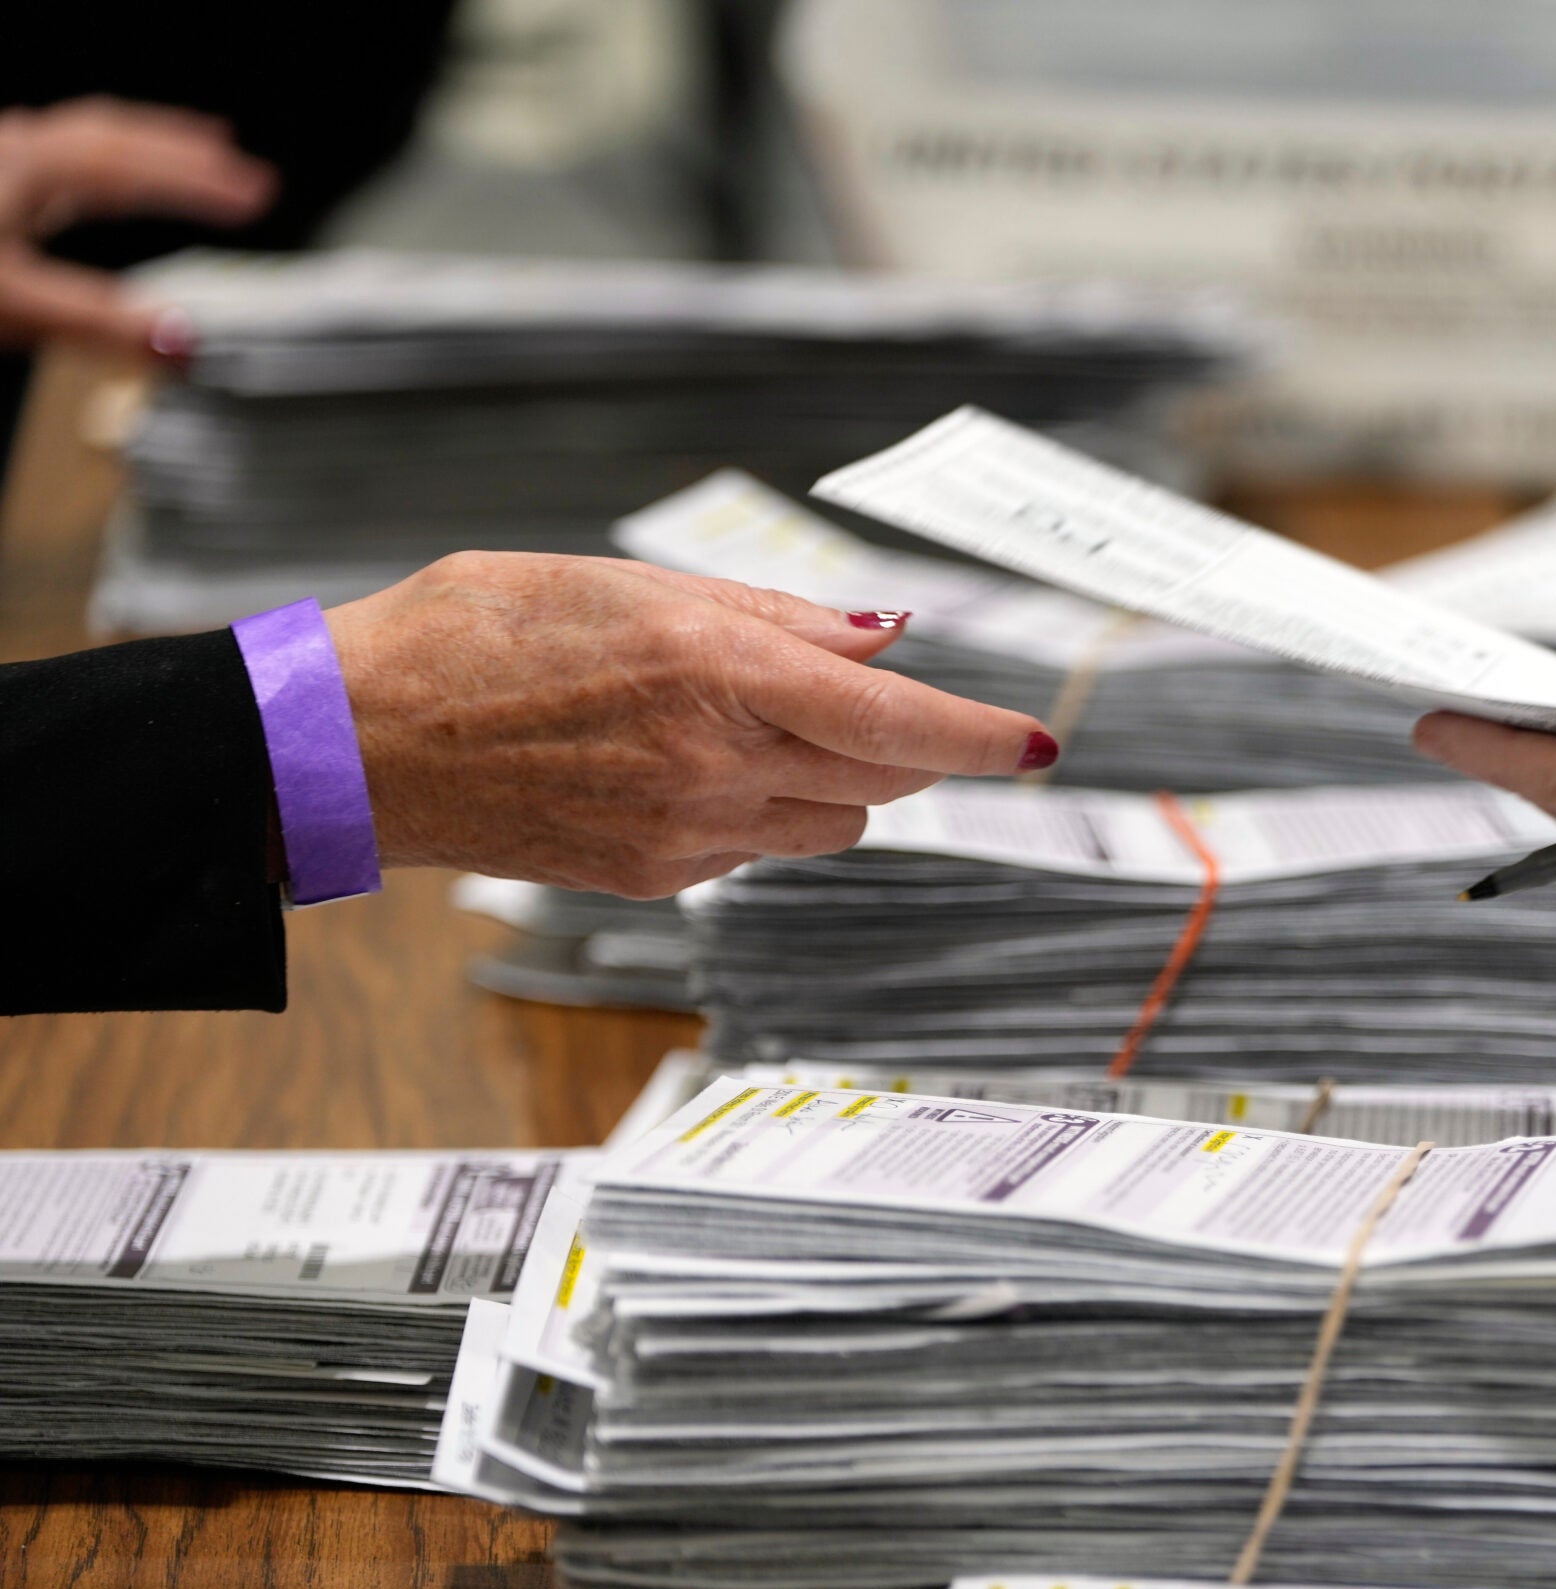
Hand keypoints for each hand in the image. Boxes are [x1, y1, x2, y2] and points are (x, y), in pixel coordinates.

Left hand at [0, 97, 275, 355]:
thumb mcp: (19, 303)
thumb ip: (104, 322)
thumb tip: (186, 341)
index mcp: (29, 164)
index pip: (137, 166)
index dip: (202, 182)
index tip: (258, 198)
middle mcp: (15, 150)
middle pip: (117, 135)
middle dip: (189, 152)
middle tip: (248, 171)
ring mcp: (1, 163)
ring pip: (89, 138)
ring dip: (150, 146)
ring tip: (198, 150)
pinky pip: (63, 155)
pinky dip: (107, 163)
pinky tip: (107, 180)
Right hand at [326, 553, 1058, 896]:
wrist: (359, 743)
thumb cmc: (479, 634)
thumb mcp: (629, 585)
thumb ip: (772, 618)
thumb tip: (885, 637)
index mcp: (715, 674)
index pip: (895, 720)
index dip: (983, 737)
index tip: (1041, 743)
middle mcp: (715, 767)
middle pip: (883, 775)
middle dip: (905, 739)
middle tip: (871, 693)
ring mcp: (686, 837)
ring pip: (832, 821)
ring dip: (834, 776)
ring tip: (745, 718)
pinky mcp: (656, 880)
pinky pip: (759, 848)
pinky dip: (761, 806)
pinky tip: (681, 764)